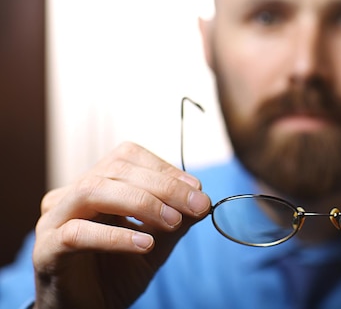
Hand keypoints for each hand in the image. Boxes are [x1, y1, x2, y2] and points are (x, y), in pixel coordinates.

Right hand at [32, 142, 211, 308]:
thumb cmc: (116, 274)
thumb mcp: (155, 243)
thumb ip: (176, 220)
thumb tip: (203, 198)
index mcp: (96, 185)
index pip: (128, 158)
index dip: (164, 169)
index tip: (197, 189)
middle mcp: (71, 196)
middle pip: (115, 170)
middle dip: (163, 186)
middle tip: (196, 205)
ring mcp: (54, 220)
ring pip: (92, 191)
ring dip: (141, 202)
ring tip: (173, 222)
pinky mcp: (46, 250)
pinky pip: (77, 233)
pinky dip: (116, 235)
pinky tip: (145, 244)